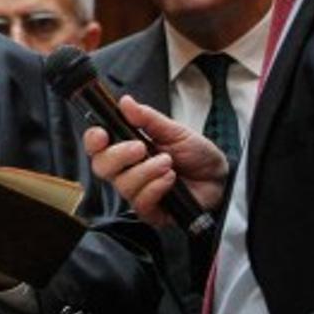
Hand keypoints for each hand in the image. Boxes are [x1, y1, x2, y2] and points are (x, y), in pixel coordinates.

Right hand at [85, 95, 227, 226]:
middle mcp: (127, 171)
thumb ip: (148, 118)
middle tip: (140, 147)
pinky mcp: (151, 211)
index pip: (97, 146)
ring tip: (168, 163)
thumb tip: (125, 102)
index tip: (102, 134)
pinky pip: (141, 202)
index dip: (93, 141)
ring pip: (123, 185)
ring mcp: (137, 192)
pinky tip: (170, 179)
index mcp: (127, 149)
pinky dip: (155, 187)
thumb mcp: (174, 130)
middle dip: (118, 155)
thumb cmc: (196, 153)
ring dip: (145, 171)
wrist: (219, 175)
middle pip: (102, 167)